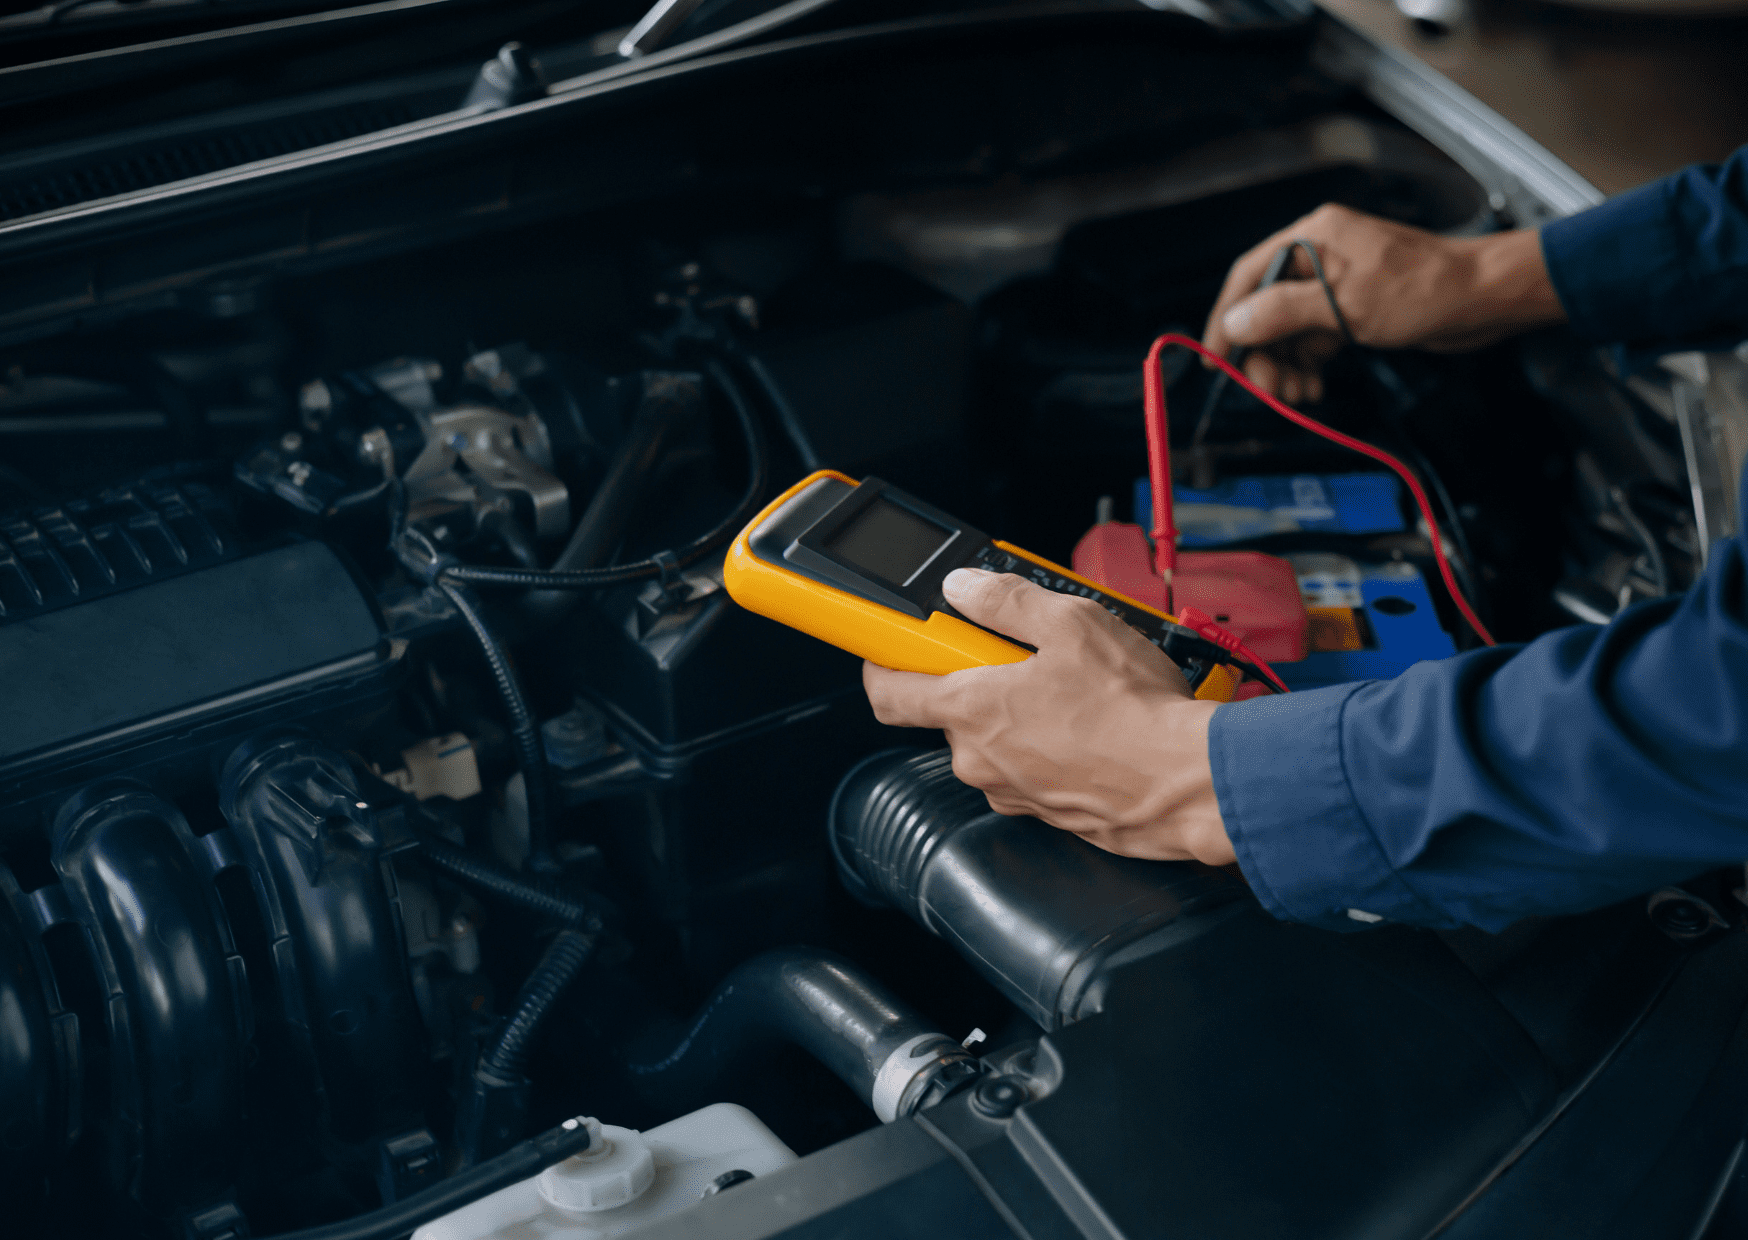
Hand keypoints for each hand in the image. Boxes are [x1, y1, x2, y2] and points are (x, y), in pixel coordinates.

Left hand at [862, 568, 1234, 864]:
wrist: (1189, 783)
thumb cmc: (1134, 713)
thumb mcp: (1070, 624)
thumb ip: (1005, 601)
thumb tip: (966, 588)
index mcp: (969, 710)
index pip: (887, 690)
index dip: (883, 660)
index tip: (893, 643)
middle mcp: (978, 759)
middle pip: (952, 710)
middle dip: (983, 678)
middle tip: (1030, 654)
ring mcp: (1011, 791)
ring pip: (996, 740)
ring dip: (1021, 712)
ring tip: (1076, 689)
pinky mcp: (1047, 814)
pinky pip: (1031, 768)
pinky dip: (1050, 745)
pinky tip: (1092, 725)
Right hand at [1201, 205, 1566, 400]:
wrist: (1485, 298)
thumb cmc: (1429, 288)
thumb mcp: (1346, 304)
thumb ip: (1284, 312)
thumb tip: (1235, 323)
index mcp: (1313, 237)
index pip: (1249, 276)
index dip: (1226, 318)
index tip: (1215, 357)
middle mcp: (1320, 255)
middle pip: (1266, 309)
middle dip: (1263, 355)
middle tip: (1268, 391)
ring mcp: (1336, 282)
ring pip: (1289, 330)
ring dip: (1286, 366)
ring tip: (1295, 395)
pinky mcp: (1352, 307)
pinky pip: (1314, 339)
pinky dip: (1308, 365)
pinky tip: (1312, 386)